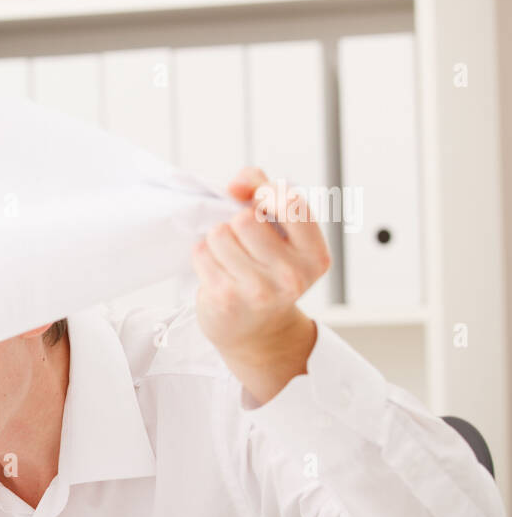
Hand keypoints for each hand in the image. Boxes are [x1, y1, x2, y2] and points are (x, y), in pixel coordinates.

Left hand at [191, 168, 328, 403]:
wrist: (256, 332)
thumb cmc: (267, 271)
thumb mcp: (283, 234)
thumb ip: (263, 189)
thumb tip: (237, 183)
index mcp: (315, 255)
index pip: (291, 202)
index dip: (265, 193)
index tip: (257, 202)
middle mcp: (292, 275)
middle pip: (246, 218)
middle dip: (237, 223)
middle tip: (243, 242)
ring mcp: (258, 290)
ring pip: (220, 233)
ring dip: (218, 240)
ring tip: (230, 258)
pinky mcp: (225, 298)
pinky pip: (201, 252)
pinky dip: (203, 255)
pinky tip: (217, 271)